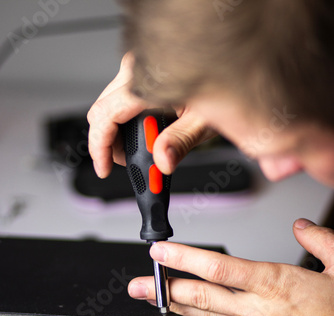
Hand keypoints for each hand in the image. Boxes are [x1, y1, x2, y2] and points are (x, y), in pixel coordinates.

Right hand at [87, 52, 215, 178]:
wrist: (230, 65)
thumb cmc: (222, 83)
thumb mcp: (203, 120)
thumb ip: (179, 142)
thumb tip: (162, 161)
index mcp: (145, 78)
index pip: (105, 116)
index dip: (100, 148)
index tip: (105, 169)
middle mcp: (135, 67)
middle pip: (102, 112)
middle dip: (111, 144)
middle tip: (129, 163)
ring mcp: (136, 67)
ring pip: (109, 106)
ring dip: (119, 133)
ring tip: (144, 148)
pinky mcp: (140, 70)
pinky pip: (120, 98)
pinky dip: (127, 120)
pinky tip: (146, 131)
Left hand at [128, 219, 333, 315]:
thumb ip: (319, 240)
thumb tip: (302, 227)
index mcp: (277, 285)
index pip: (217, 267)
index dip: (183, 258)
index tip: (161, 251)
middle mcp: (261, 312)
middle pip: (201, 297)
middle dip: (163, 289)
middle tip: (136, 286)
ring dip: (179, 307)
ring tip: (156, 300)